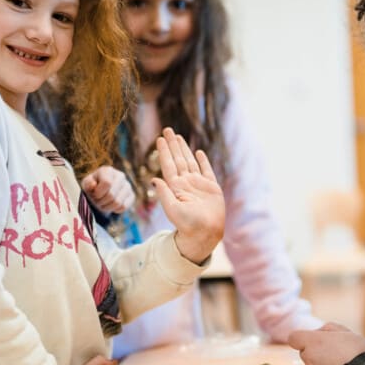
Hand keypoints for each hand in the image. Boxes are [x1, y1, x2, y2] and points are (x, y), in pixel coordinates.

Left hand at [81, 166, 135, 214]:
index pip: (107, 183)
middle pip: (112, 195)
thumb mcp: (86, 184)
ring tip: (103, 204)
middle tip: (97, 202)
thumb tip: (93, 185)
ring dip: (107, 207)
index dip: (98, 193)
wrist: (100, 193)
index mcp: (108, 170)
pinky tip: (111, 205)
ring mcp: (128, 186)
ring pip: (118, 202)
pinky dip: (115, 209)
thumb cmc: (92, 188)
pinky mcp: (131, 195)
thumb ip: (88, 183)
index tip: (94, 195)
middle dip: (101, 202)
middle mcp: (120, 176)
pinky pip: (123, 207)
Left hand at [153, 127, 224, 263]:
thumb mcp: (172, 209)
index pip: (168, 164)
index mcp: (176, 187)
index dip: (164, 151)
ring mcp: (199, 184)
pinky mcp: (211, 188)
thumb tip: (153, 179)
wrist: (205, 234)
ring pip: (190, 161)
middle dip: (173, 144)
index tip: (159, 139)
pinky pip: (206, 170)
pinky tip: (198, 152)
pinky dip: (202, 161)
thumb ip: (164, 194)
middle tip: (167, 129)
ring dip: (184, 149)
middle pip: (178, 159)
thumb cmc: (188, 225)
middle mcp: (186, 183)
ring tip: (178, 137)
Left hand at [288, 323, 364, 364]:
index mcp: (313, 342)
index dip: (302, 339)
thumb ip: (328, 329)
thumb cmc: (360, 353)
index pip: (294, 338)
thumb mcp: (346, 332)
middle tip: (336, 358)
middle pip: (305, 355)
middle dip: (316, 354)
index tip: (312, 342)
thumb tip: (318, 333)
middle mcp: (309, 359)